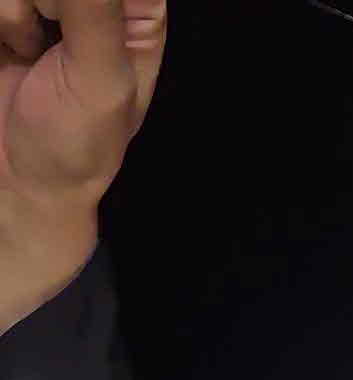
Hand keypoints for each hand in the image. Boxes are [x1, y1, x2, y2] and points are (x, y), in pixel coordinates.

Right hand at [0, 0, 165, 223]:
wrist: (19, 184)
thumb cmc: (73, 146)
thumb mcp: (99, 79)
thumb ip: (95, 8)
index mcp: (136, 11)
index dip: (84, 1)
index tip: (70, 21)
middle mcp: (97, 2)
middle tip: (51, 38)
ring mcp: (50, 3)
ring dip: (16, 11)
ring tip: (30, 53)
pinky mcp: (14, 14)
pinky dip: (1, 20)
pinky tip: (14, 50)